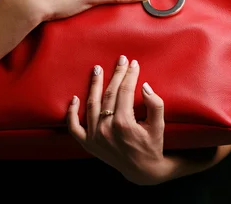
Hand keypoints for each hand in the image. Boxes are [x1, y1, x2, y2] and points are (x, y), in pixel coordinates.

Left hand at [67, 56, 172, 185]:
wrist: (143, 171)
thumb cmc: (152, 146)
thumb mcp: (159, 126)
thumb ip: (155, 105)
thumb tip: (144, 85)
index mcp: (124, 124)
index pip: (125, 91)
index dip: (130, 75)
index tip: (133, 63)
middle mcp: (106, 129)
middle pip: (109, 94)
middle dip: (116, 74)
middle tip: (120, 60)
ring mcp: (95, 137)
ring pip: (91, 104)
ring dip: (94, 85)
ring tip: (97, 69)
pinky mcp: (88, 144)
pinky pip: (74, 127)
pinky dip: (71, 113)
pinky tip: (74, 98)